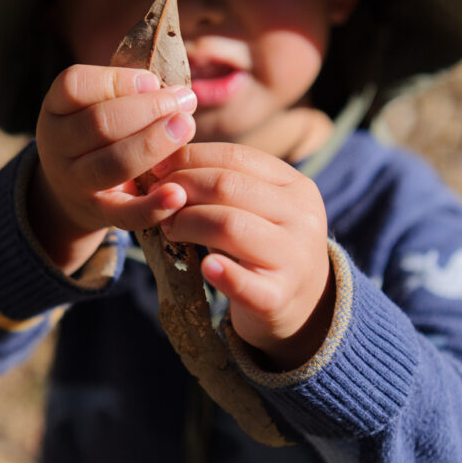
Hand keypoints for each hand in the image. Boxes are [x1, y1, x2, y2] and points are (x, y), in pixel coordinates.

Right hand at [30, 65, 197, 272]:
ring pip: (113, 164)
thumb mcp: (95, 107)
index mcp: (56, 109)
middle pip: (99, 123)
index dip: (116, 80)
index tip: (153, 81)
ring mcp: (75, 183)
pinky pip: (126, 214)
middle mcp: (57, 146)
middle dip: (148, 108)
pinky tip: (178, 193)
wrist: (73, 193)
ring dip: (154, 143)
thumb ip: (127, 92)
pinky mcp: (99, 213)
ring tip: (186, 126)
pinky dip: (153, 206)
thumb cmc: (98, 135)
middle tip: (184, 100)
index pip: (74, 86)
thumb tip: (176, 90)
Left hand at [152, 142, 333, 369]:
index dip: (190, 158)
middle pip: (228, 187)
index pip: (236, 156)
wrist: (304, 305)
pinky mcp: (280, 297)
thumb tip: (163, 161)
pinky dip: (221, 274)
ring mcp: (294, 257)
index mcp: (296, 185)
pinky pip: (246, 283)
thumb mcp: (257, 208)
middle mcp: (301, 217)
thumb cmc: (263, 246)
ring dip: (187, 223)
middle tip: (157, 201)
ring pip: (230, 225)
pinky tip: (205, 268)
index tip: (157, 169)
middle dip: (182, 189)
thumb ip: (224, 183)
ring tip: (169, 229)